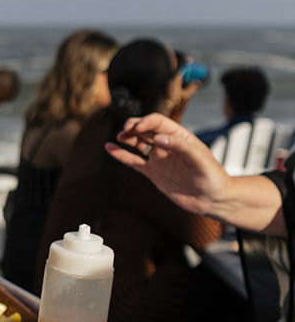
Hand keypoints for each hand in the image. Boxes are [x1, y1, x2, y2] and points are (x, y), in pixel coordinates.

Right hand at [106, 112, 285, 232]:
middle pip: (146, 129)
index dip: (147, 122)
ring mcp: (159, 158)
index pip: (159, 123)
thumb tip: (159, 138)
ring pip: (138, 143)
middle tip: (126, 129)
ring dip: (128, 137)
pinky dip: (121, 155)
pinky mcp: (153, 173)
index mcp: (180, 137)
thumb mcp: (200, 160)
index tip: (137, 127)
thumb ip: (180, 147)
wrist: (212, 199)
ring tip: (119, 136)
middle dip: (134, 126)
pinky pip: (134, 161)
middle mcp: (167, 145)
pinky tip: (110, 148)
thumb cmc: (212, 177)